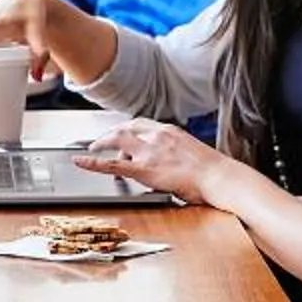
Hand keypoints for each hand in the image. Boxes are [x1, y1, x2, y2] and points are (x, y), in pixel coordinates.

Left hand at [75, 120, 226, 207]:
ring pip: (117, 140)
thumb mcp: (192, 152)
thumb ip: (176, 150)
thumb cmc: (212, 170)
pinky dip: (93, 162)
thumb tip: (169, 159)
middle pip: (125, 128)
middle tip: (99, 141)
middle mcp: (157, 136)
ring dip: (101, 143)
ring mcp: (150, 151)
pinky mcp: (145, 169)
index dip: (126, 128)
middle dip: (110, 134)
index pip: (140, 123)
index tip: (119, 131)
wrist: (219, 177)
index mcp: (169, 130)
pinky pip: (112, 165)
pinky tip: (81, 162)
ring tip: (91, 149)